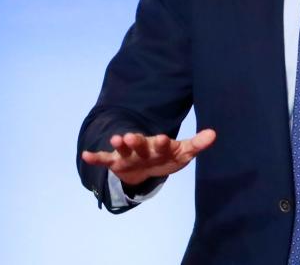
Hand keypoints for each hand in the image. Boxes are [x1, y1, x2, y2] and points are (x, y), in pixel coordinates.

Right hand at [81, 128, 215, 185]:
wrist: (148, 166)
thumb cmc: (167, 156)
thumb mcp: (183, 152)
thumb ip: (196, 144)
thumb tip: (214, 134)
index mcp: (159, 145)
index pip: (162, 143)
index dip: (162, 142)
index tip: (163, 139)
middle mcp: (143, 147)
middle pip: (140, 144)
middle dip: (136, 141)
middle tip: (130, 137)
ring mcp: (128, 155)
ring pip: (123, 149)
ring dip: (119, 145)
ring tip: (114, 139)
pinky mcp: (116, 163)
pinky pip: (104, 160)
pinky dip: (95, 157)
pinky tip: (85, 154)